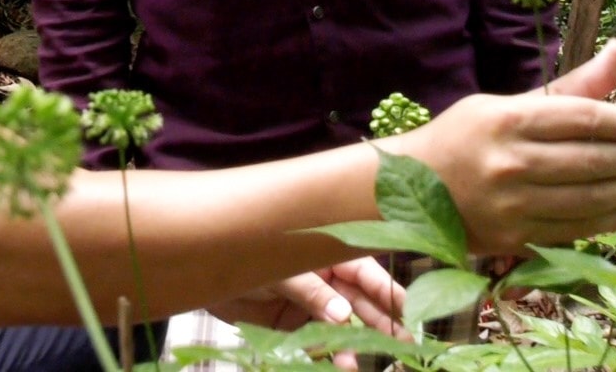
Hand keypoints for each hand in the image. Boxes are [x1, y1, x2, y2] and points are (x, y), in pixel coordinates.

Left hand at [208, 257, 406, 370]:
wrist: (203, 270)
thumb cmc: (244, 254)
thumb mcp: (280, 271)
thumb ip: (312, 292)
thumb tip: (342, 315)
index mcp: (328, 255)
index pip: (368, 273)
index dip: (390, 293)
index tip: (412, 313)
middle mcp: (327, 279)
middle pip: (362, 302)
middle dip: (382, 324)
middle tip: (406, 345)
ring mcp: (312, 304)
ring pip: (343, 326)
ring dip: (355, 344)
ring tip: (362, 363)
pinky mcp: (294, 326)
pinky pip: (318, 342)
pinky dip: (329, 355)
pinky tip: (341, 366)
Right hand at [392, 39, 615, 255]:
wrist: (407, 188)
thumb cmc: (466, 137)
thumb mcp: (510, 103)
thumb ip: (571, 86)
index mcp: (508, 120)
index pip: (583, 118)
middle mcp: (510, 162)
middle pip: (591, 160)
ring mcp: (512, 205)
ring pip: (590, 199)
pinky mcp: (514, 238)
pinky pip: (577, 230)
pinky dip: (614, 221)